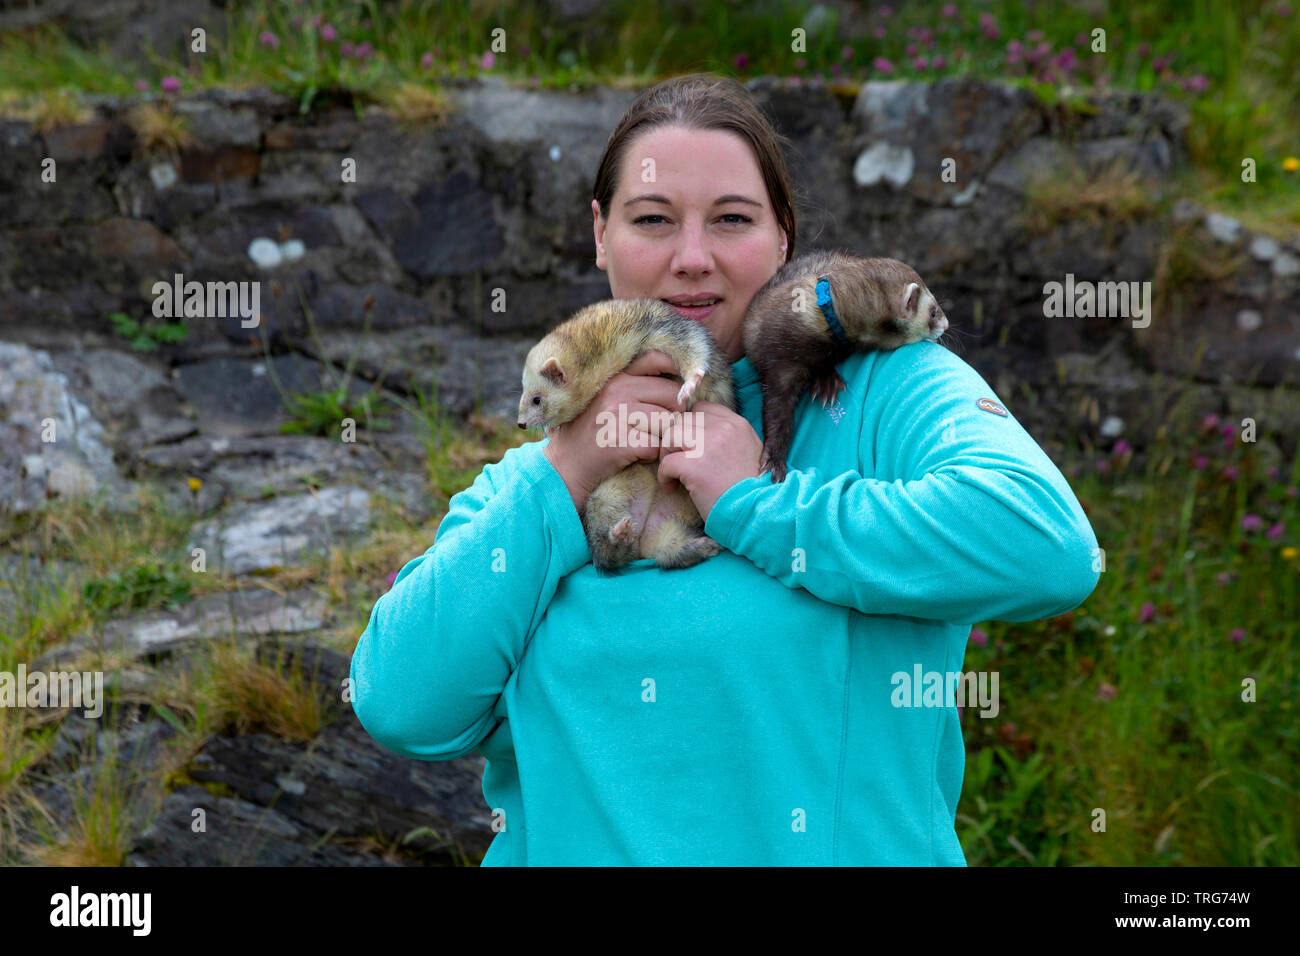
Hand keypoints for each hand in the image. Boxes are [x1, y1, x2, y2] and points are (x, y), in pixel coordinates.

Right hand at [541, 350, 685, 511]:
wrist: (565, 465)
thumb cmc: (591, 430)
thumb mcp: (606, 397)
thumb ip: (634, 384)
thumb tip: (678, 378)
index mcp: (615, 376)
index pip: (657, 359)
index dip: (677, 372)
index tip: (679, 389)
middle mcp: (617, 390)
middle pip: (671, 394)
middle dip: (674, 412)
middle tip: (662, 426)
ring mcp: (618, 415)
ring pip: (667, 422)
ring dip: (663, 436)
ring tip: (647, 441)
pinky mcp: (621, 441)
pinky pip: (656, 446)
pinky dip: (652, 454)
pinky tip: (638, 455)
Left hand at [656, 401, 764, 520]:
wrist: (756, 513)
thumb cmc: (752, 489)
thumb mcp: (749, 452)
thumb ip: (728, 438)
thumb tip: (701, 435)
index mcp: (737, 424)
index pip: (702, 409)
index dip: (691, 425)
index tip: (690, 445)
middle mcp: (723, 429)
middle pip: (683, 420)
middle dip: (676, 439)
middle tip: (678, 459)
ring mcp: (707, 446)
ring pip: (670, 434)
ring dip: (667, 453)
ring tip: (674, 472)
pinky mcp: (694, 466)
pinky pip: (666, 463)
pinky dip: (664, 476)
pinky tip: (672, 487)